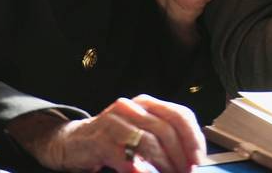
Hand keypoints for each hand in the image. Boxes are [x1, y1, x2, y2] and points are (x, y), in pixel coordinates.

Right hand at [11, 95, 205, 172]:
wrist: (73, 142)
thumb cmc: (112, 140)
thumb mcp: (140, 133)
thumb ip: (163, 140)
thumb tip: (190, 160)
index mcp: (146, 104)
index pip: (180, 115)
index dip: (193, 139)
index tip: (198, 160)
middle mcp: (131, 107)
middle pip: (166, 130)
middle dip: (180, 156)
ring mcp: (114, 122)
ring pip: (149, 142)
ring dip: (164, 165)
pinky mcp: (100, 140)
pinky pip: (126, 156)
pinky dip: (140, 168)